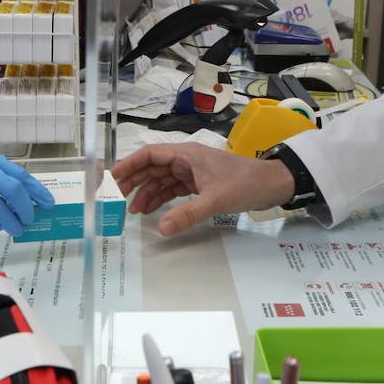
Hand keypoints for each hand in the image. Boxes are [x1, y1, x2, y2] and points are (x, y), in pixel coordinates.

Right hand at [113, 142, 294, 236]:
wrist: (272, 185)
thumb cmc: (244, 184)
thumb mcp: (215, 200)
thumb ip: (187, 214)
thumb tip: (161, 229)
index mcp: (187, 154)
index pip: (150, 154)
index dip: (129, 165)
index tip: (112, 178)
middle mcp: (187, 159)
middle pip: (153, 167)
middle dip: (134, 181)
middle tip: (115, 198)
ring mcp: (193, 171)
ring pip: (162, 179)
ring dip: (147, 192)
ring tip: (132, 210)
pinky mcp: (200, 183)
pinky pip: (174, 189)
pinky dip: (162, 198)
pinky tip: (152, 211)